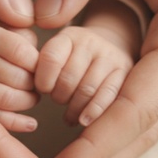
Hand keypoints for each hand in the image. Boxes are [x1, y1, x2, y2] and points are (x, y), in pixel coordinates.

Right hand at [0, 11, 40, 132]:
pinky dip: (17, 124)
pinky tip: (30, 123)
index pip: (23, 53)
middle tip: (39, 84)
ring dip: (28, 101)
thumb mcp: (8, 27)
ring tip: (31, 96)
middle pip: (18, 79)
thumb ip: (28, 37)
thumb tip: (45, 62)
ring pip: (8, 100)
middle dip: (35, 84)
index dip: (39, 64)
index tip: (42, 67)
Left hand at [35, 0, 139, 127]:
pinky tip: (84, 121)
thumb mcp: (56, 55)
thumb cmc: (72, 61)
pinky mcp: (125, 73)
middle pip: (68, 79)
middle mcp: (91, 42)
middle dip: (59, 97)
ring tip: (70, 116)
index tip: (42, 90)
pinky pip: (107, 96)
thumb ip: (41, 67)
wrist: (110, 49)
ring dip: (74, 109)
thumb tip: (32, 88)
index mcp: (68, 36)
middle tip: (59, 101)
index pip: (50, 59)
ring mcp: (111, 56)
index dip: (43, 80)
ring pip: (87, 90)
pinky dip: (93, 112)